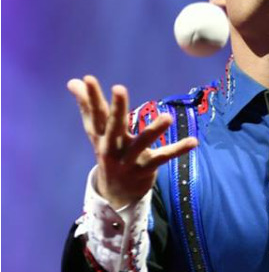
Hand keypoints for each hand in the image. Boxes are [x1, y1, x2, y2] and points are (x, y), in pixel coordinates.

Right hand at [67, 75, 196, 208]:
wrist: (115, 192)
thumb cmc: (108, 151)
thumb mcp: (97, 132)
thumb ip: (87, 106)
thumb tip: (72, 81)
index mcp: (101, 135)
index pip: (95, 112)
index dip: (90, 96)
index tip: (88, 78)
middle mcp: (112, 147)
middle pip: (114, 125)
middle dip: (116, 107)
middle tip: (119, 88)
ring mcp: (129, 159)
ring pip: (142, 142)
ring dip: (154, 130)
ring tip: (167, 117)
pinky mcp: (145, 169)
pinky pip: (163, 157)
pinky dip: (178, 149)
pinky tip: (194, 141)